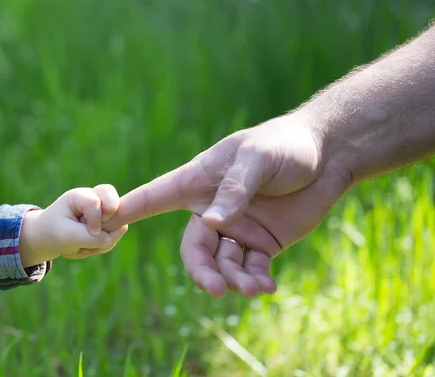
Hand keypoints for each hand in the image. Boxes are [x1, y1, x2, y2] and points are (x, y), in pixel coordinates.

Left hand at [19, 184, 127, 267]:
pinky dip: (105, 244)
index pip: (95, 202)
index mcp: (79, 196)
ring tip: (85, 245)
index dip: (95, 220)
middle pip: (114, 204)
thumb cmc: (54, 232)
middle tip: (91, 233)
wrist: (50, 238)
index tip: (89, 233)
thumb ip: (87, 238)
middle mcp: (94, 198)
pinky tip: (90, 245)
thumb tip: (110, 239)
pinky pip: (117, 233)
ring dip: (104, 240)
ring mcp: (104, 210)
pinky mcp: (109, 222)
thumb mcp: (66, 236)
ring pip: (118, 223)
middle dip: (107, 225)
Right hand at [104, 113, 350, 297]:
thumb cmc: (286, 145)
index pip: (158, 196)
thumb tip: (211, 224)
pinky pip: (250, 269)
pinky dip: (254, 281)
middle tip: (217, 289)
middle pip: (194, 249)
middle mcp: (213, 208)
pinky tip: (265, 286)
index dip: (131, 209)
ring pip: (221, 265)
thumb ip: (235, 189)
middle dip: (202, 271)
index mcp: (201, 180)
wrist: (330, 156)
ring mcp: (237, 228)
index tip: (104, 222)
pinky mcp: (263, 242)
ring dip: (232, 280)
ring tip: (252, 288)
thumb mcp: (258, 158)